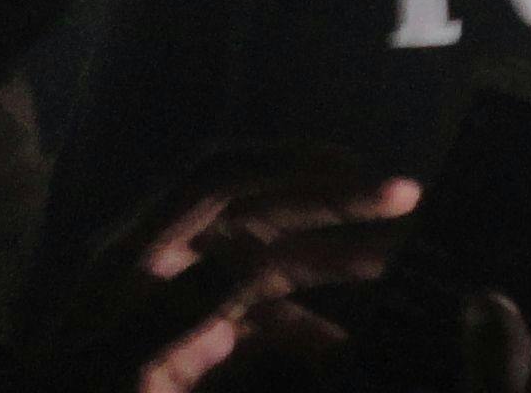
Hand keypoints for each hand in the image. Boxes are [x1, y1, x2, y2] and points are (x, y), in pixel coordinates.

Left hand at [13, 148, 415, 392]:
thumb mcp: (121, 367)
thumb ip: (180, 314)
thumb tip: (247, 263)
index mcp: (138, 250)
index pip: (220, 178)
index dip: (287, 162)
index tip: (356, 166)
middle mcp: (167, 260)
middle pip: (261, 209)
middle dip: (334, 202)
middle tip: (409, 198)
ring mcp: (183, 301)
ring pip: (275, 263)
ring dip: (338, 261)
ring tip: (407, 261)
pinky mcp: (195, 344)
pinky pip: (264, 321)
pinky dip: (309, 330)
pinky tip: (350, 349)